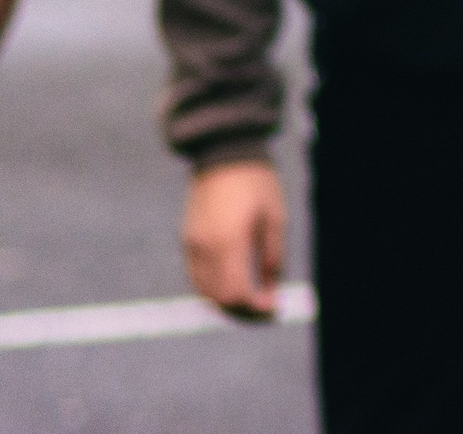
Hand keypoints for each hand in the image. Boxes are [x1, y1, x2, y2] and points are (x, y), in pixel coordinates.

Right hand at [182, 160, 285, 319]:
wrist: (224, 155)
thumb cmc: (256, 183)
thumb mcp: (275, 218)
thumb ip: (273, 257)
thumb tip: (272, 289)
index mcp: (229, 242)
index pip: (236, 292)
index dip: (255, 306)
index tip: (272, 307)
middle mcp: (205, 248)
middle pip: (217, 297)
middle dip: (242, 308)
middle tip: (263, 304)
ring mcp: (191, 245)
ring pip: (203, 290)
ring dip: (226, 299)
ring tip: (250, 295)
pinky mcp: (186, 240)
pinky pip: (195, 275)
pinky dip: (212, 286)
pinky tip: (231, 281)